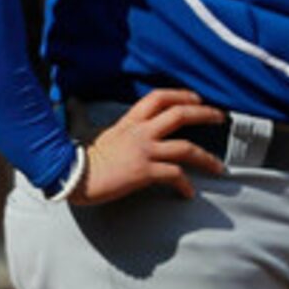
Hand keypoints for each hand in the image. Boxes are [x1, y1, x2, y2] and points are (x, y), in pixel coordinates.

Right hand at [75, 89, 225, 203]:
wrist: (68, 176)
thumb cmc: (77, 157)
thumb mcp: (87, 131)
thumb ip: (88, 118)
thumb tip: (73, 102)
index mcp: (129, 122)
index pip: (158, 97)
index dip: (181, 95)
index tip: (197, 98)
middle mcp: (140, 132)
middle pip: (180, 114)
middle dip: (205, 114)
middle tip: (220, 118)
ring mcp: (144, 151)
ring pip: (187, 148)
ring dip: (207, 158)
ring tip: (219, 166)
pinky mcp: (144, 172)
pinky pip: (174, 175)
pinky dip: (185, 185)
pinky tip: (188, 193)